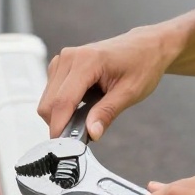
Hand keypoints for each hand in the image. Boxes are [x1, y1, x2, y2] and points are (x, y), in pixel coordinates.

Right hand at [38, 26, 177, 137]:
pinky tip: (85, 103)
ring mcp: (64, 59)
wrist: (147, 46)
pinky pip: (53, 93)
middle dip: (61, 124)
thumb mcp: (130, 92)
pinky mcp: (62, 65)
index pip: (62, 102)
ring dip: (62, 114)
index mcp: (86, 60)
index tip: (66, 147)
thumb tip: (91, 133)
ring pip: (48, 100)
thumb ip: (107, 112)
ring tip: (90, 113)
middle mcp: (69, 57)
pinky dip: (64, 105)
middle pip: (48, 104)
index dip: (60, 128)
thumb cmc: (142, 63)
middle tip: (83, 134)